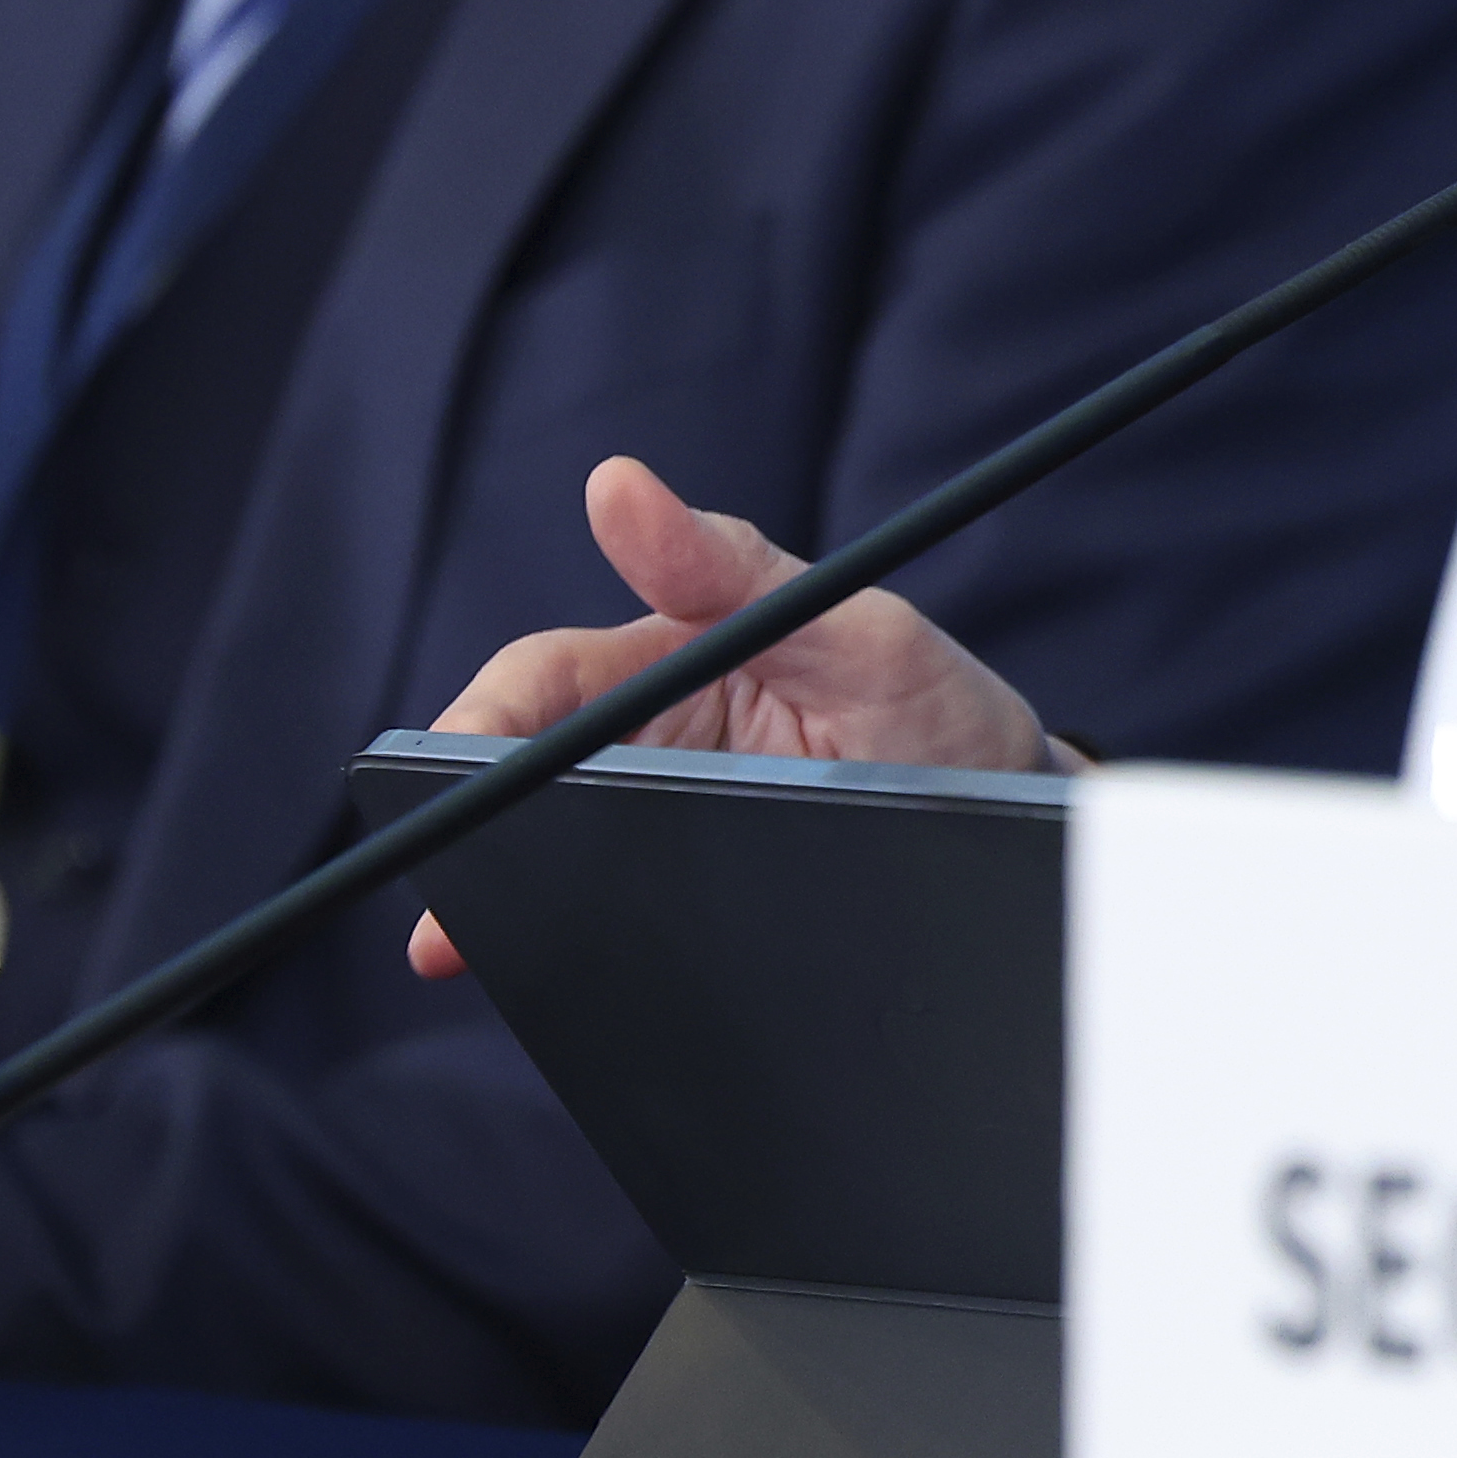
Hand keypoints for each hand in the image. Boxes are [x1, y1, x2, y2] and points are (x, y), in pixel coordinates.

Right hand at [404, 455, 1066, 977]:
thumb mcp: (861, 627)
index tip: (452, 766)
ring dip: (498, 896)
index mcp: (669, 662)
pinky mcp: (685, 898)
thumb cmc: (936, 706)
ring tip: (460, 946)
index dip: (484, 722)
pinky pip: (606, 919)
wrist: (1018, 826)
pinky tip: (539, 975)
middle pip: (521, 776)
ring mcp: (660, 826)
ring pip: (546, 854)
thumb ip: (739, 567)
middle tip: (437, 891)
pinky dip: (561, 944)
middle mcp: (647, 745)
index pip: (541, 683)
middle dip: (465, 825)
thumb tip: (614, 482)